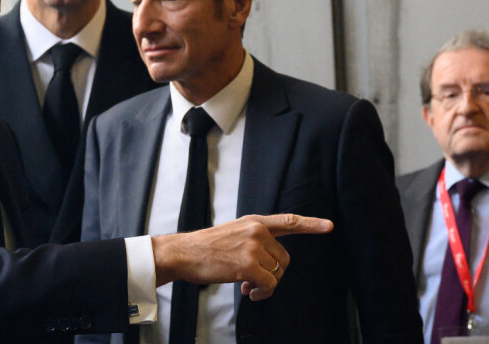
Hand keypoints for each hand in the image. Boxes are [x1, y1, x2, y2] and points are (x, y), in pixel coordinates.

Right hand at [152, 213, 332, 300]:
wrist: (185, 252)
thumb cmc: (207, 247)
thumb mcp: (234, 233)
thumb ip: (255, 240)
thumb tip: (272, 263)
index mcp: (254, 222)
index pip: (289, 221)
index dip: (311, 224)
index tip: (329, 226)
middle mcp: (257, 231)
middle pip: (284, 259)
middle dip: (274, 274)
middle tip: (255, 282)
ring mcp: (253, 246)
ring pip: (277, 273)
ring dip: (266, 286)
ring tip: (249, 287)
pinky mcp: (248, 264)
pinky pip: (269, 285)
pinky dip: (262, 293)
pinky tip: (248, 292)